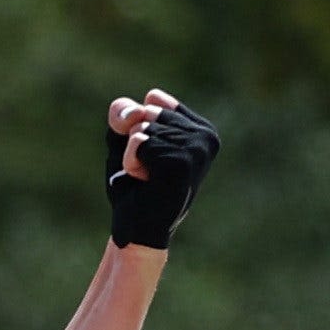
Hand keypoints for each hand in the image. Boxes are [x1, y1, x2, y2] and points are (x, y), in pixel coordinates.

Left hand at [103, 89, 217, 250]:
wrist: (137, 230)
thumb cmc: (133, 188)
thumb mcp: (123, 140)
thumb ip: (123, 112)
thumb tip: (134, 114)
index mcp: (202, 128)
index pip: (153, 99)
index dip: (136, 129)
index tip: (149, 160)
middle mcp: (206, 137)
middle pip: (147, 110)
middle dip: (134, 142)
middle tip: (146, 173)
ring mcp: (198, 149)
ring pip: (142, 125)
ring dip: (132, 156)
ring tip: (146, 180)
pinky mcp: (183, 162)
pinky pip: (139, 141)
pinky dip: (131, 162)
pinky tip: (145, 184)